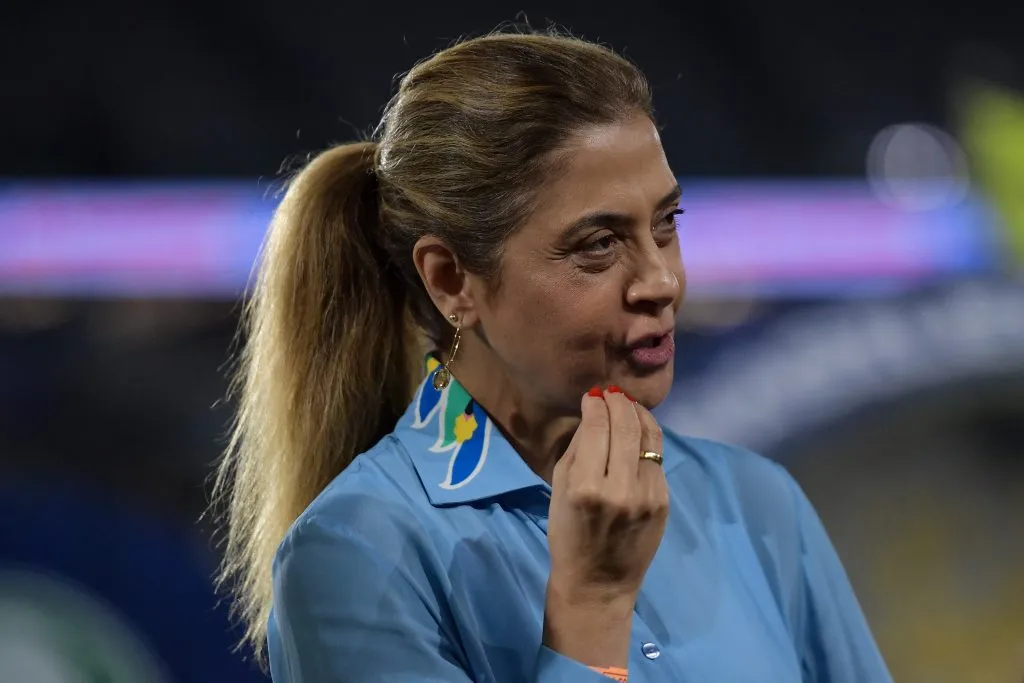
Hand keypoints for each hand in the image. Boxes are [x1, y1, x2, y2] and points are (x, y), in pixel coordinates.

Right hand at [542, 389, 668, 667]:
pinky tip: (637, 433)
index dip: (596, 403)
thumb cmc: (568, 535)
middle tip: (611, 393)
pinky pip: (656, 459)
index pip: (597, 427)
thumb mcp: (559, 489)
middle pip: (627, 426)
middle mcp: (621, 488)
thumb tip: (593, 410)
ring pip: (649, 437)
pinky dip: (647, 440)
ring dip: (638, 414)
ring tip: (627, 405)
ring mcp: (648, 496)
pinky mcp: (664, 501)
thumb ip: (577, 448)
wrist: (598, 583)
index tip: (592, 395)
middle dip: (619, 402)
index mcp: (586, 487)